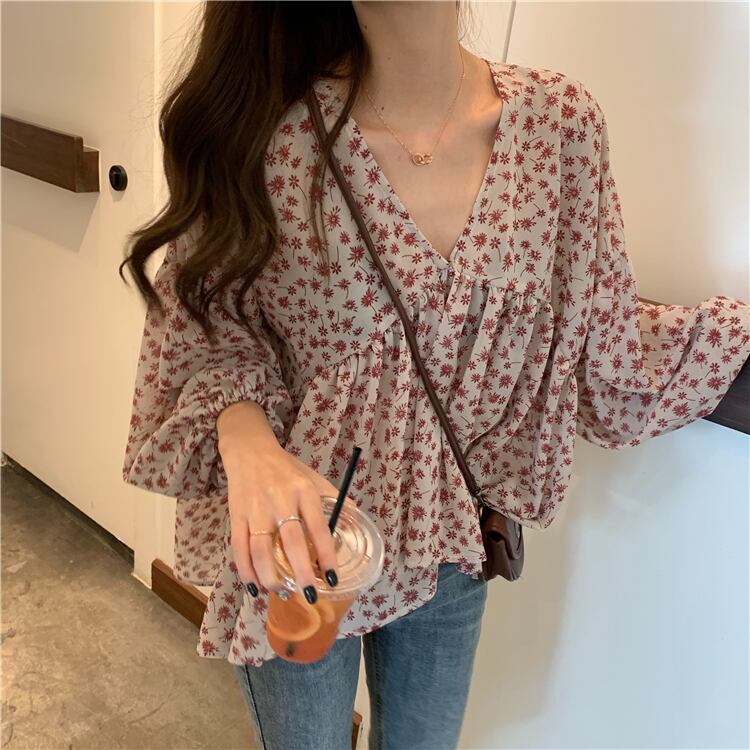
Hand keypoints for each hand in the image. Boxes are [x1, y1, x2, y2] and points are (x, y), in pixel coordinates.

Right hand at [223, 439, 351, 603]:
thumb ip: (333, 499)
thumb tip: (355, 520)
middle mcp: (280, 501)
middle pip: (291, 542)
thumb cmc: (286, 469)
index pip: (318, 527)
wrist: (249, 450)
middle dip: (301, 573)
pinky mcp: (236, 515)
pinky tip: (254, 586)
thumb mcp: (313, 478)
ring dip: (271, 577)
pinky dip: (246, 571)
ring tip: (282, 593)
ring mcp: (256, 510)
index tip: (333, 578)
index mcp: (304, 492)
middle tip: (309, 596)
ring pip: (261, 550)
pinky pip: (239, 548)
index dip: (326, 554)